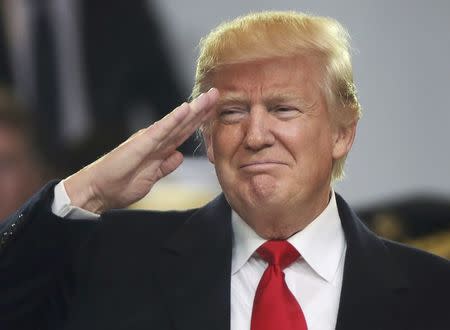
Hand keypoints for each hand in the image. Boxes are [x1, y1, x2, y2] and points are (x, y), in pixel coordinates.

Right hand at [64, 88, 218, 212]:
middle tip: (217, 93)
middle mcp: (156, 140)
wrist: (98, 190)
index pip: (184, 132)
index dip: (200, 121)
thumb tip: (179, 156)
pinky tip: (185, 109)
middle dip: (202, 109)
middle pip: (184, 123)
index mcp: (159, 148)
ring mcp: (149, 140)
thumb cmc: (120, 184)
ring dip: (194, 109)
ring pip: (176, 122)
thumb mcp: (152, 177)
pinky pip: (161, 130)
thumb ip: (166, 165)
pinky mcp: (141, 144)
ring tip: (208, 96)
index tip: (215, 110)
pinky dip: (173, 119)